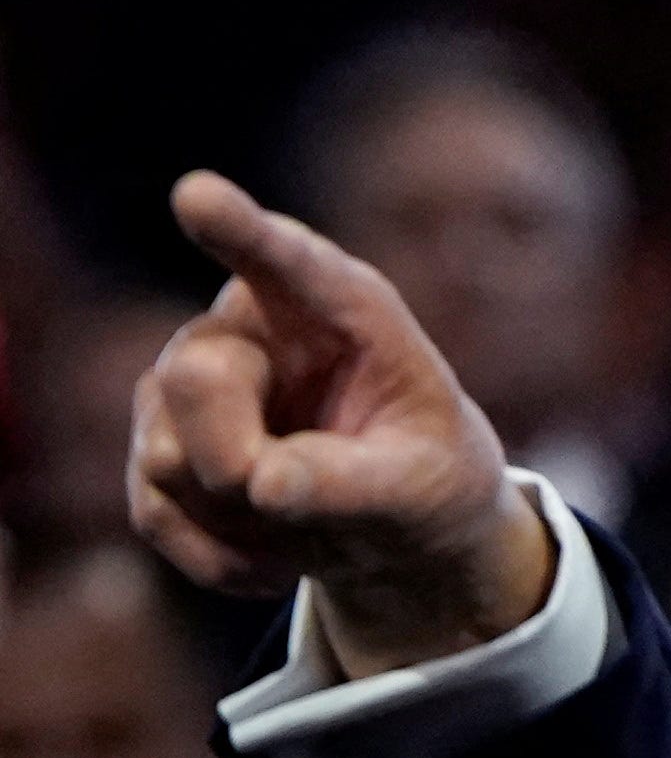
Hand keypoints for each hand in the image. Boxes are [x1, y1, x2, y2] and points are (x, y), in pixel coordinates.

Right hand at [131, 171, 550, 673]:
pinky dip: (225, 560)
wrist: (398, 525)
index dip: (238, 228)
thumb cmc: (426, 476)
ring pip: (168, 458)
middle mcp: (243, 329)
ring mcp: (184, 386)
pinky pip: (158, 516)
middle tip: (297, 503)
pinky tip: (279, 555)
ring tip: (315, 522)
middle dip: (240, 464)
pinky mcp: (157, 451)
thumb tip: (262, 485)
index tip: (200, 197)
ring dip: (248, 523)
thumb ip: (356, 483)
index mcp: (332, 307)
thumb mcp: (424, 488)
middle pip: (195, 382)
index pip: (281, 260)